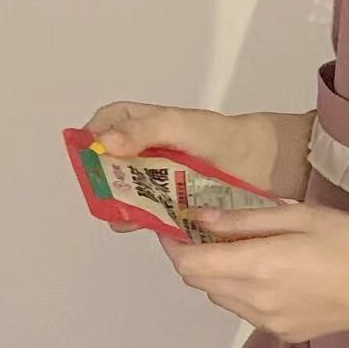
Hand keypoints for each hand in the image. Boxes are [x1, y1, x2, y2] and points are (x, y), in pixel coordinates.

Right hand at [84, 101, 277, 231]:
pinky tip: (141, 224)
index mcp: (143, 123)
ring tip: (120, 214)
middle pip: (109, 163)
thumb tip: (105, 144)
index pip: (105, 124)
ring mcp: (156, 178)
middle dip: (102, 178)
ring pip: (124, 191)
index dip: (92, 138)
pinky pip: (146, 212)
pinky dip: (140, 219)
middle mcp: (144, 150)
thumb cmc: (219, 135)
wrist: (259, 162)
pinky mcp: (169, 202)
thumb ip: (143, 131)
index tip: (89, 156)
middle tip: (103, 192)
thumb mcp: (179, 124)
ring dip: (118, 203)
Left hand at [156, 202, 348, 342]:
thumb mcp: (302, 215)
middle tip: (201, 229)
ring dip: (215, 273)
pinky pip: (243, 309)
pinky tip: (267, 271)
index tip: (170, 223)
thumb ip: (247, 220)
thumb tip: (202, 217)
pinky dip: (239, 289)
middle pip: (199, 282)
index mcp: (258, 267)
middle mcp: (254, 301)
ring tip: (237, 247)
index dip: (172, 244)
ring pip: (219, 297)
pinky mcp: (280, 334)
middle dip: (191, 256)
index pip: (191, 263)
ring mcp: (266, 323)